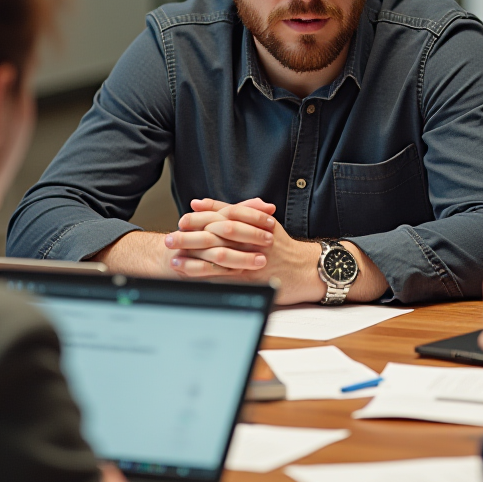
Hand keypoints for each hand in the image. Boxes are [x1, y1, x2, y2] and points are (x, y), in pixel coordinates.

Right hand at [90, 201, 273, 278]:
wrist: (162, 257)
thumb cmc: (198, 239)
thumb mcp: (219, 222)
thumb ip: (243, 211)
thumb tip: (268, 205)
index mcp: (207, 218)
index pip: (231, 213)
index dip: (252, 217)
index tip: (271, 223)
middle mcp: (198, 231)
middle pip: (225, 230)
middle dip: (249, 236)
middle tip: (269, 242)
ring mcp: (190, 249)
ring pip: (216, 251)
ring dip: (240, 256)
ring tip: (259, 261)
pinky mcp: (185, 267)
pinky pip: (203, 269)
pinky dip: (220, 271)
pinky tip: (236, 275)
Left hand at [175, 198, 388, 303]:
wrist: (311, 269)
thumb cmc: (285, 248)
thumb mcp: (266, 223)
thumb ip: (238, 211)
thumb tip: (203, 202)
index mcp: (257, 222)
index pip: (227, 213)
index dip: (204, 215)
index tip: (184, 216)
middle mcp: (255, 238)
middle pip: (219, 233)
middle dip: (193, 234)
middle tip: (171, 236)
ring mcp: (254, 259)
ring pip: (219, 255)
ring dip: (194, 257)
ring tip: (173, 258)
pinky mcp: (254, 279)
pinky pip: (227, 277)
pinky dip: (206, 276)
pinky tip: (192, 277)